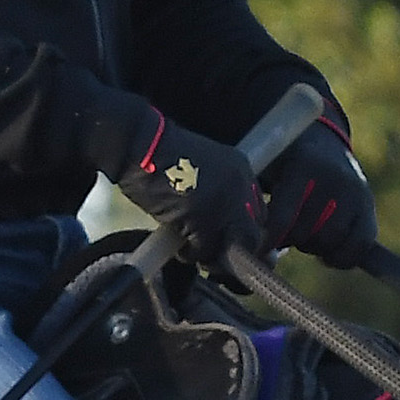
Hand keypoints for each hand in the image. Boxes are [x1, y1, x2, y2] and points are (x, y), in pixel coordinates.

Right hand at [96, 107, 262, 265]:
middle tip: (211, 254)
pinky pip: (203, 251)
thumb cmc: (161, 159)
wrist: (140, 145)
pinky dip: (189, 253)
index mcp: (242, 172)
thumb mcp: (201, 173)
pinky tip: (176, 241)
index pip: (259, 215)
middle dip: (232, 251)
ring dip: (208, 254)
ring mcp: (224, 203)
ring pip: (228, 248)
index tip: (228, 243)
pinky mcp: (204, 219)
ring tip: (189, 245)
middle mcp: (240, 187)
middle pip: (251, 236)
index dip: (242, 234)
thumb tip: (227, 233)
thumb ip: (219, 198)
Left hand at [261, 115, 379, 267]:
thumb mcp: (268, 170)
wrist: (323, 147)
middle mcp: (334, 178)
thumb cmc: (285, 167)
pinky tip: (327, 253)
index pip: (284, 217)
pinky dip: (342, 256)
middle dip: (291, 239)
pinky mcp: (369, 206)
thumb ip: (259, 205)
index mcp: (303, 166)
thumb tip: (256, 250)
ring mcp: (356, 192)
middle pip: (307, 233)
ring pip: (331, 241)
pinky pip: (360, 244)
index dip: (271, 239)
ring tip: (305, 235)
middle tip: (284, 233)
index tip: (261, 250)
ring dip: (313, 247)